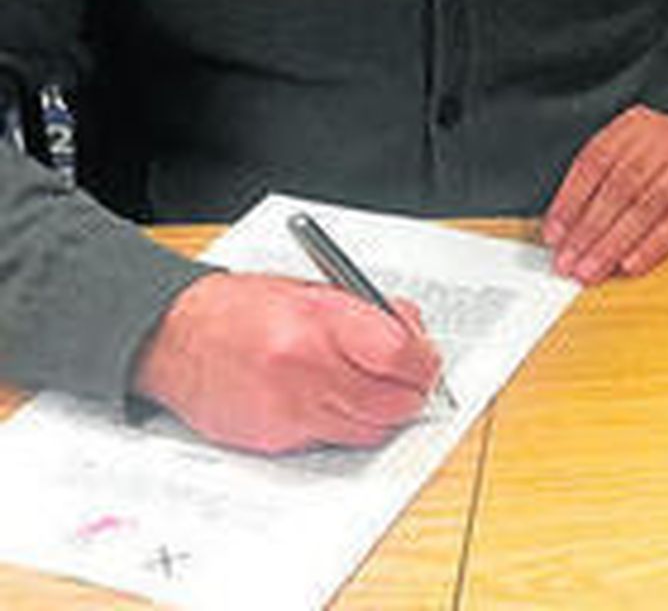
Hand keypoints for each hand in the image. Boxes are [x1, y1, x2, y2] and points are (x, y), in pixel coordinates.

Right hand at [133, 272, 440, 453]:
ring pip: (365, 430)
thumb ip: (371, 314)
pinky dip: (340, 424)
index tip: (428, 363)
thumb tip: (415, 339)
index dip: (423, 363)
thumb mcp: (317, 290)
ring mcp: (287, 409)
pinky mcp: (273, 439)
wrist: (177, 337)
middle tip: (414, 385)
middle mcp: (302, 367)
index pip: (397, 354)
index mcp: (318, 320)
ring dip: (379, 415)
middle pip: (388, 403)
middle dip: (410, 396)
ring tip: (371, 389)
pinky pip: (329, 440)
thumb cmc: (246, 308)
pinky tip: (327, 399)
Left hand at [541, 107, 667, 283]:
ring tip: (592, 269)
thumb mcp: (634, 146)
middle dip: (588, 231)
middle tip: (568, 262)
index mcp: (634, 126)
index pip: (593, 162)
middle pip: (617, 189)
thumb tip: (566, 227)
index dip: (570, 201)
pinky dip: (652, 246)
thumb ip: (602, 178)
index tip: (554, 235)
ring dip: (614, 244)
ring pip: (644, 208)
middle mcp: (661, 140)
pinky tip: (631, 264)